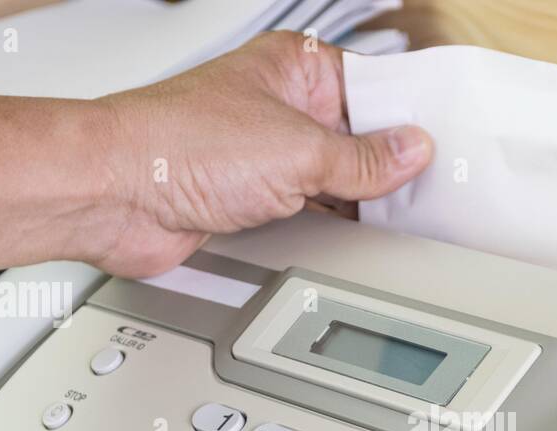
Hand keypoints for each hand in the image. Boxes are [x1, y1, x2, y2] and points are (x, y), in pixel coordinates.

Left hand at [91, 31, 432, 276]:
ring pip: (332, 179)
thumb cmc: (176, 145)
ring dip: (355, 200)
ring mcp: (263, 154)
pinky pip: (306, 210)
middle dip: (386, 167)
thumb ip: (363, 159)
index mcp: (294, 68)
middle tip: (428, 192)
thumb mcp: (299, 152)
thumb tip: (409, 151)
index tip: (445, 148)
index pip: (375, 89)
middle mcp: (278, 106)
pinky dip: (329, 224)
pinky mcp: (247, 198)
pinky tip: (352, 236)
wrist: (111, 195)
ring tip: (391, 216)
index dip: (409, 121)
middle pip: (356, 138)